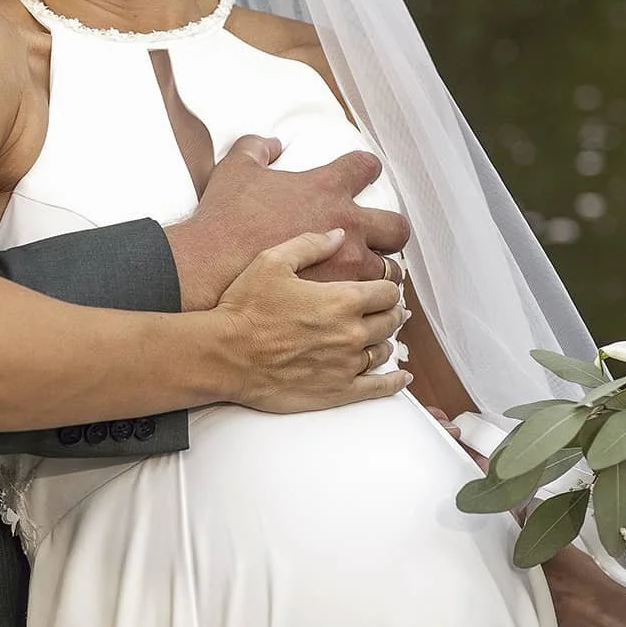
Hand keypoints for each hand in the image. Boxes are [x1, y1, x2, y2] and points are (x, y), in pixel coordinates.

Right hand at [166, 136, 411, 309]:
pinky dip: (370, 304)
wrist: (210, 274)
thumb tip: (272, 144)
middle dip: (392, 231)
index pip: (365, 167)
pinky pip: (373, 304)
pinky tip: (363, 308)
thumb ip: (256, 148)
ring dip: (384, 272)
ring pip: (391, 271)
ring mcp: (349, 268)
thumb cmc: (225, 223)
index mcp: (326, 190)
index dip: (367, 168)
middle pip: (396, 226)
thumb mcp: (235, 170)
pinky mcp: (340, 298)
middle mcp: (348, 227)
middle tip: (380, 237)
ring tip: (373, 278)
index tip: (364, 173)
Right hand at [210, 227, 408, 412]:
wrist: (225, 355)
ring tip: (378, 336)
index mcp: (342, 299)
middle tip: (384, 310)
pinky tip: (401, 377)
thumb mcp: (272, 261)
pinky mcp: (337, 391)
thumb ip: (310, 245)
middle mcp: (351, 332)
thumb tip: (338, 235)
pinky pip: (378, 388)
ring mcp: (346, 364)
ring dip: (384, 341)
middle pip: (390, 320)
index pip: (387, 291)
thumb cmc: (245, 308)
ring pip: (383, 351)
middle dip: (390, 312)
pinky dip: (394, 382)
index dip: (387, 287)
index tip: (381, 288)